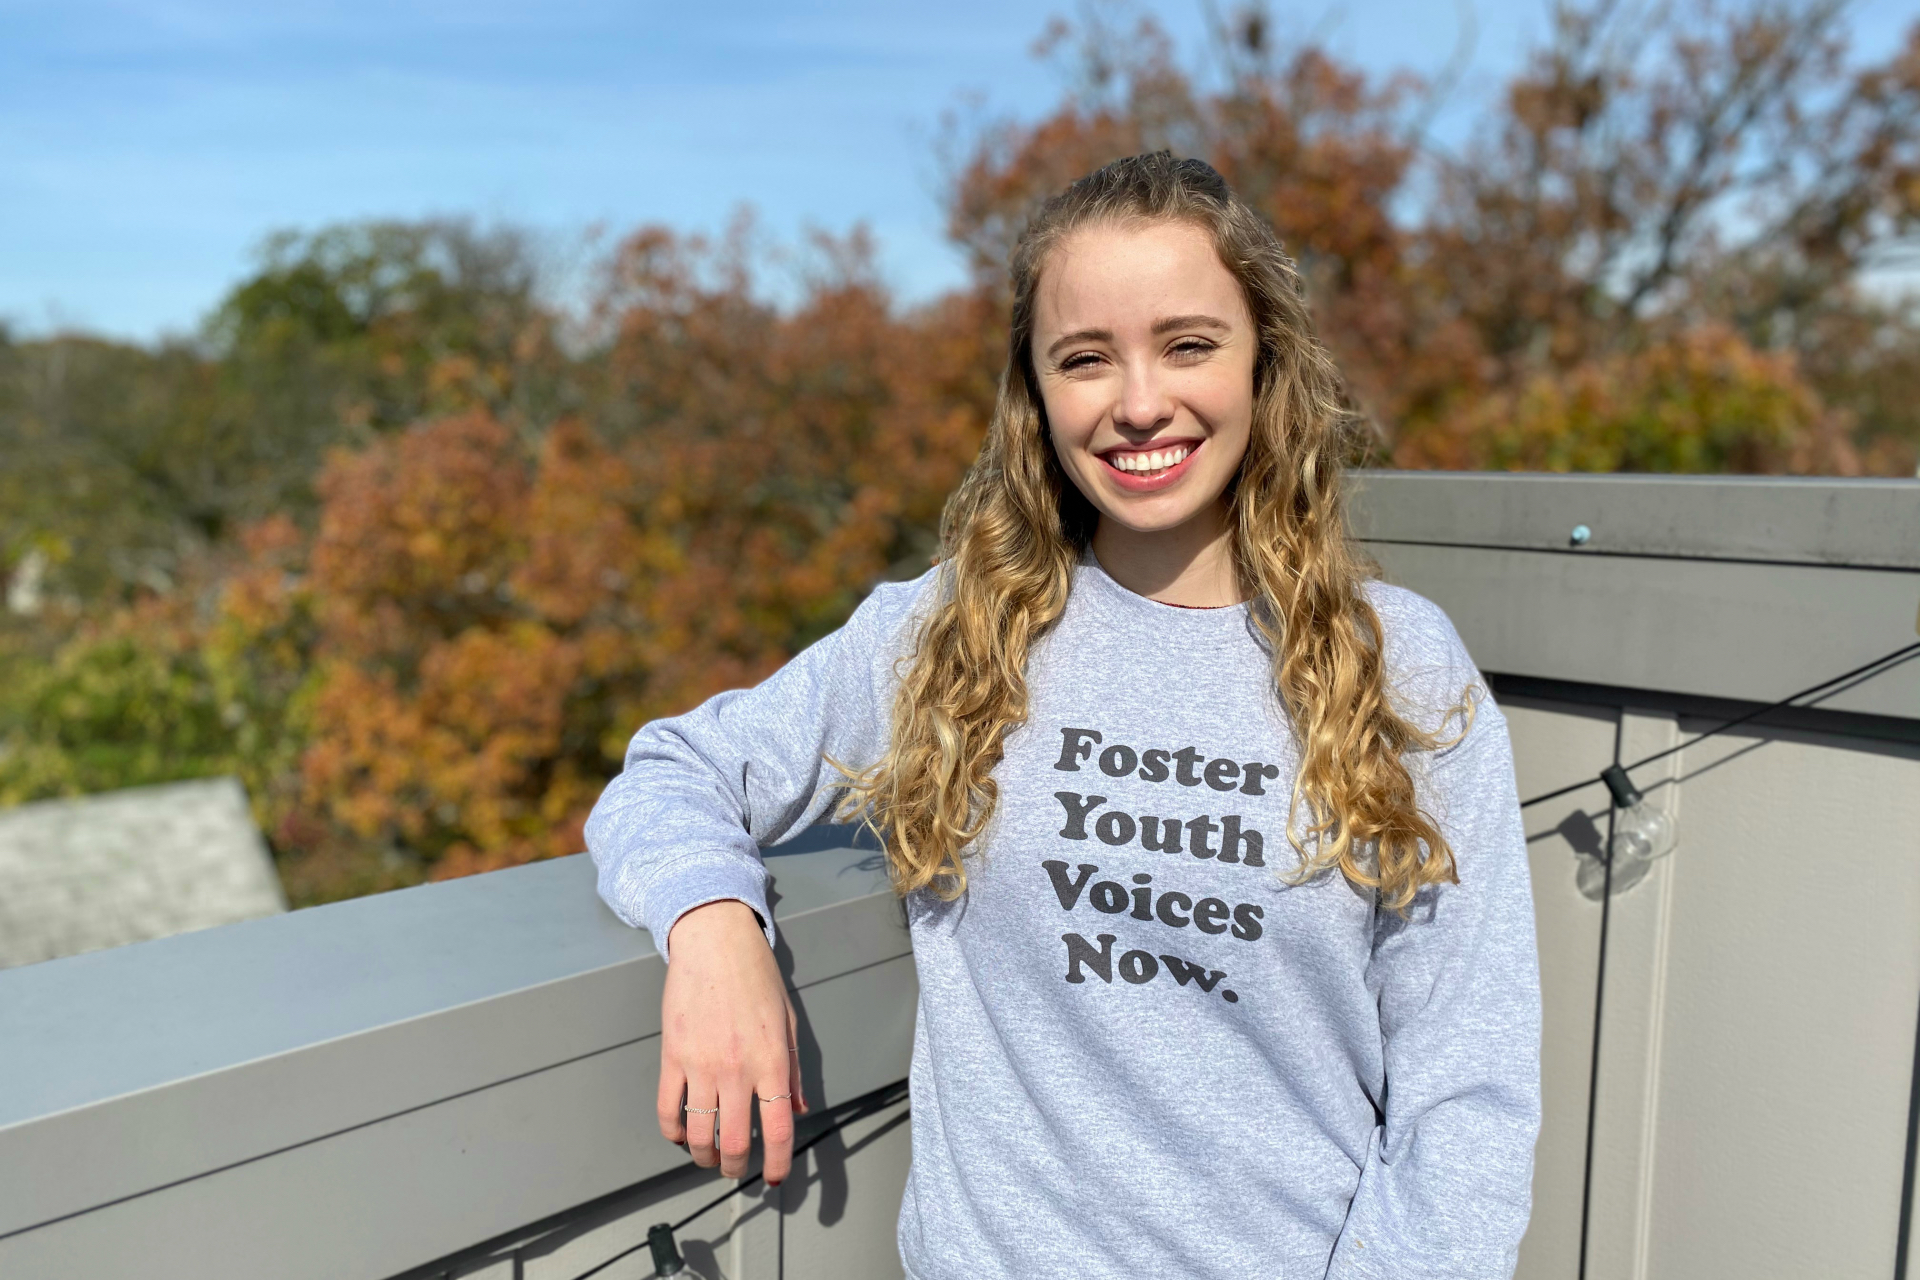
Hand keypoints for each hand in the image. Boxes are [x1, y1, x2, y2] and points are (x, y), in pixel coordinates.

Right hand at [658, 899, 808, 1183]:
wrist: (715, 943)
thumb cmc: (756, 977)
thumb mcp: (788, 1022)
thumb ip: (793, 1070)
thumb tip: (798, 1109)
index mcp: (771, 1061)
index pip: (777, 1129)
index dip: (776, 1163)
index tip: (773, 1178)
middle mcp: (737, 1069)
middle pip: (735, 1143)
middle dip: (736, 1167)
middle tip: (736, 1169)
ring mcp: (701, 1065)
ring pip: (699, 1135)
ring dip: (703, 1157)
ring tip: (708, 1157)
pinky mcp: (672, 1056)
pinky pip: (668, 1109)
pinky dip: (672, 1132)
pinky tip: (680, 1135)